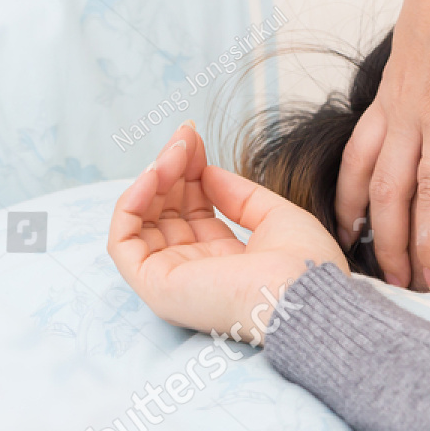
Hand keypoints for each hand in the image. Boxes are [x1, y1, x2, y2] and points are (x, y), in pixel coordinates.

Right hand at [108, 122, 346, 343]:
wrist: (306, 295)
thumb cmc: (304, 264)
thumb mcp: (274, 216)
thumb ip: (238, 195)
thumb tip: (207, 171)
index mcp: (225, 260)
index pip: (193, 210)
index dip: (190, 171)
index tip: (194, 136)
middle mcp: (196, 270)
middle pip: (166, 211)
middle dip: (172, 168)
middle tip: (184, 134)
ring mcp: (173, 280)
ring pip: (143, 222)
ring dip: (153, 179)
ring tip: (173, 152)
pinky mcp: (156, 287)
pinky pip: (123, 241)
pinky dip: (130, 204)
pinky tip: (153, 175)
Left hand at [335, 0, 429, 289]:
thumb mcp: (423, 50)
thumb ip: (428, 86)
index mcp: (390, 98)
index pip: (359, 166)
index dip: (353, 209)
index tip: (350, 245)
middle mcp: (406, 108)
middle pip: (389, 191)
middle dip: (388, 244)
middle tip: (395, 286)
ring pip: (427, 183)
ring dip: (429, 235)